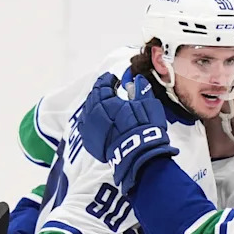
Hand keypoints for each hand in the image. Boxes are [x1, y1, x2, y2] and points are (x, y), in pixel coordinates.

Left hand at [79, 72, 178, 193]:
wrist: (138, 155)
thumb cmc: (144, 128)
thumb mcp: (147, 105)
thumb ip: (141, 89)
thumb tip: (137, 79)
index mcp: (106, 101)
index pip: (103, 85)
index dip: (108, 80)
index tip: (113, 79)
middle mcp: (93, 113)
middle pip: (93, 98)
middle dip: (101, 92)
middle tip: (109, 90)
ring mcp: (89, 128)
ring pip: (88, 112)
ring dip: (95, 106)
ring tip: (104, 106)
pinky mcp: (90, 142)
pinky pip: (86, 127)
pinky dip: (91, 121)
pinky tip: (98, 121)